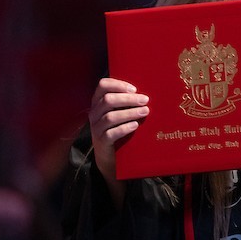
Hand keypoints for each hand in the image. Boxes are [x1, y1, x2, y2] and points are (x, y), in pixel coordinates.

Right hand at [88, 78, 148, 199]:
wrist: (109, 155)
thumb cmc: (118, 127)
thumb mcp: (119, 112)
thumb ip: (127, 101)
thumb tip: (146, 93)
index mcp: (98, 101)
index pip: (103, 85)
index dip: (118, 84)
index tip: (135, 89)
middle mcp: (94, 113)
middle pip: (108, 100)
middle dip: (128, 99)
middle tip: (145, 100)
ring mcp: (96, 128)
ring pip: (110, 117)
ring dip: (130, 113)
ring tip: (145, 111)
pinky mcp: (101, 141)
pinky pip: (111, 133)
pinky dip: (124, 128)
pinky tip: (135, 125)